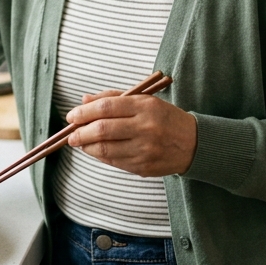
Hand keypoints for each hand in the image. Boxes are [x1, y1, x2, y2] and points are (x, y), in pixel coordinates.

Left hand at [64, 90, 196, 176]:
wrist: (194, 144)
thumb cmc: (165, 118)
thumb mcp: (144, 100)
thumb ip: (113, 98)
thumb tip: (84, 101)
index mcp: (145, 106)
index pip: (106, 107)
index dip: (84, 112)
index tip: (72, 116)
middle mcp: (145, 127)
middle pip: (102, 130)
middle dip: (80, 132)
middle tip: (71, 134)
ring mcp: (144, 149)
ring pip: (105, 149)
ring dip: (87, 146)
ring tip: (80, 142)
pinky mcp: (143, 167)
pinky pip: (113, 162)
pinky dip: (100, 156)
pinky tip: (95, 150)